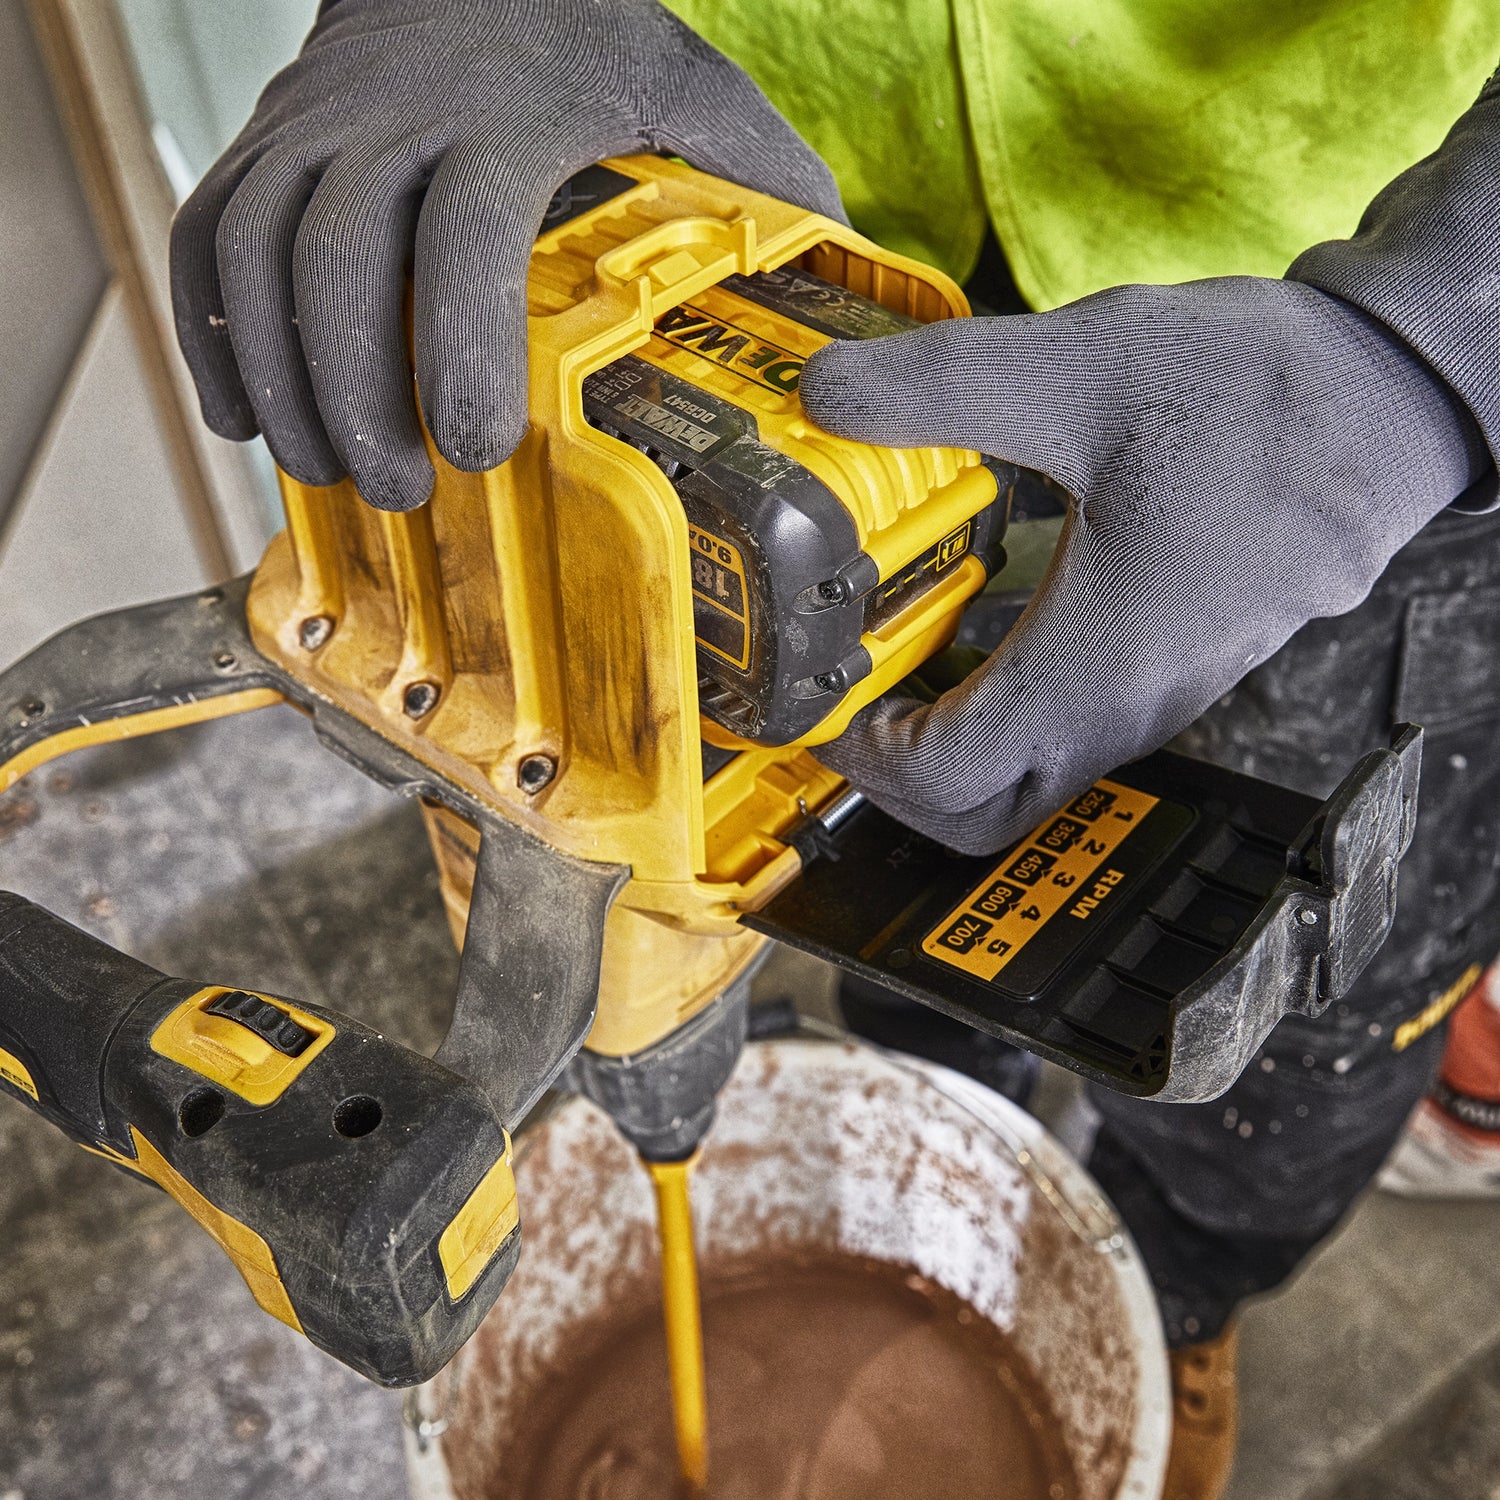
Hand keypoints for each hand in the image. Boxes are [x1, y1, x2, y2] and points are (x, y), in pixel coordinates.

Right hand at [170, 0, 842, 510]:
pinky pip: (205, 237)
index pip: (463, 231)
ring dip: (283, 383)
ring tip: (329, 474)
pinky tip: (246, 414)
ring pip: (254, 257)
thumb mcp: (693, 93)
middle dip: (356, 396)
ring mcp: (316, 124)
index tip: (476, 445)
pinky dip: (212, 333)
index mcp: (510, 116)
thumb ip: (756, 183)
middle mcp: (393, 115)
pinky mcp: (267, 141)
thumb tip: (836, 299)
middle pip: (333, 262)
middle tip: (403, 491)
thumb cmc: (589, 40)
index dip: (456, 344)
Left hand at [799, 277, 1484, 853]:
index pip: (948, 780)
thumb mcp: (1079, 367)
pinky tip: (978, 644)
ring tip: (896, 680)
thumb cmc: (1259, 396)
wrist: (1390, 397)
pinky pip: (1070, 740)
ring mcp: (1157, 698)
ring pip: (1032, 783)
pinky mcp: (1175, 669)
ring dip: (953, 756)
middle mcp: (1125, 709)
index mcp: (1091, 666)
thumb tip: (826, 390)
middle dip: (900, 788)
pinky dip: (1003, 724)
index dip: (868, 763)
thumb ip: (938, 383)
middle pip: (986, 815)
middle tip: (850, 717)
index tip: (828, 711)